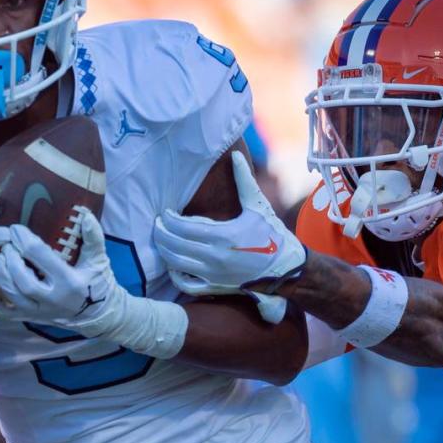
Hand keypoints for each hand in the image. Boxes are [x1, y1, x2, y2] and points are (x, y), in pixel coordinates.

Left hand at [0, 209, 187, 358]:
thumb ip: (93, 237)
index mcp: (69, 282)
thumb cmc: (99, 283)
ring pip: (10, 295)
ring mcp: (38, 311)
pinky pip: (1, 312)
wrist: (98, 315)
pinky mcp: (28, 318)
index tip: (15, 228)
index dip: (23, 240)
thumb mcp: (99, 259)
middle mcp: (52, 299)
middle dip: (9, 259)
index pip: (40, 257)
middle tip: (4, 244)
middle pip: (21, 279)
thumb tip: (84, 213)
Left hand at [154, 151, 305, 322]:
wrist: (285, 268)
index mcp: (224, 236)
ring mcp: (214, 275)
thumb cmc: (271, 235)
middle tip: (157, 224)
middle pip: (174, 245)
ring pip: (175, 264)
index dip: (168, 219)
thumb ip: (244, 180)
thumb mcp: (258, 205)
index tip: (164, 213)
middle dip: (161, 233)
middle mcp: (215, 257)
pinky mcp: (214, 288)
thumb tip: (236, 154)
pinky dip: (174, 275)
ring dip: (164, 251)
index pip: (183, 227)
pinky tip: (173, 264)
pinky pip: (185, 285)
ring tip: (162, 239)